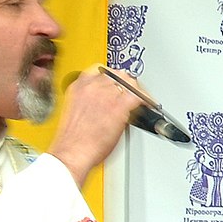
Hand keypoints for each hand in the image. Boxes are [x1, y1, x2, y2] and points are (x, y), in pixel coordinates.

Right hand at [49, 69, 144, 183]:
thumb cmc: (74, 139)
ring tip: (141, 99)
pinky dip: (147, 100)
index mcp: (79, 86)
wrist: (72, 150)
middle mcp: (91, 86)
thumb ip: (92, 102)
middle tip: (133, 92)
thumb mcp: (78, 112)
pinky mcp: (118, 106)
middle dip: (127, 83)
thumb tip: (107, 104)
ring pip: (129, 82)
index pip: (101, 71)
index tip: (119, 84)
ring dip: (137, 90)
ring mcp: (105, 94)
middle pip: (118, 74)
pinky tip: (150, 105)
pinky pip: (138, 97)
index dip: (114, 77)